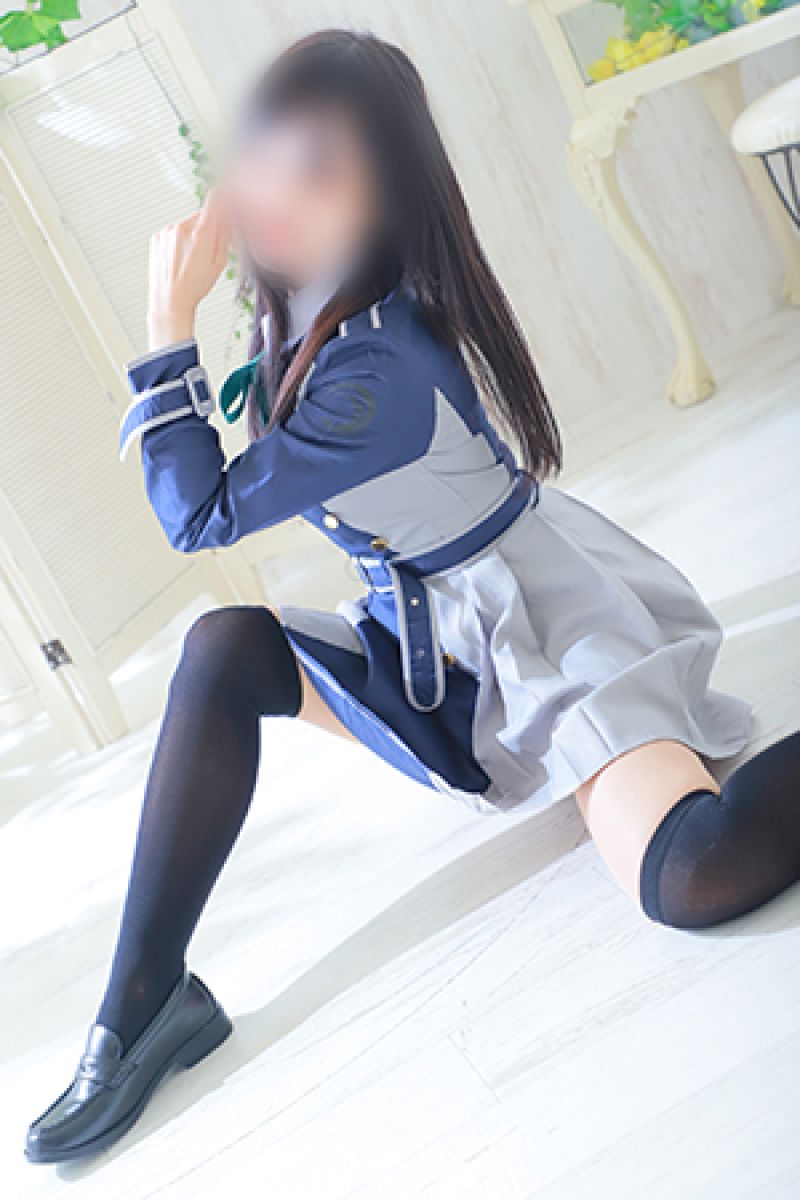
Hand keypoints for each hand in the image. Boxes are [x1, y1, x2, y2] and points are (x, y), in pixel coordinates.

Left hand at [147, 189, 230, 349]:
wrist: (169, 300)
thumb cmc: (195, 286)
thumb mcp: (219, 262)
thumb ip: (225, 234)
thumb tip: (229, 214)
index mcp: (200, 234)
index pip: (215, 199)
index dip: (224, 194)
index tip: (230, 190)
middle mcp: (182, 228)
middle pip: (203, 214)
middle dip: (210, 225)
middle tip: (211, 246)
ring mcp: (167, 231)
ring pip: (189, 223)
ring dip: (194, 233)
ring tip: (193, 257)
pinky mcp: (158, 236)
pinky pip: (175, 231)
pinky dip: (181, 239)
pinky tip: (181, 257)